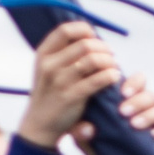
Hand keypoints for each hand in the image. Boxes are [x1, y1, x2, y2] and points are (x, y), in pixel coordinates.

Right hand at [16, 23, 121, 149]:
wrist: (39, 124)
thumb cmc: (50, 93)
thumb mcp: (48, 68)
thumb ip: (64, 53)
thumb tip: (92, 37)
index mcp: (43, 54)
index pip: (66, 30)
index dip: (85, 30)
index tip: (95, 39)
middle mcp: (49, 64)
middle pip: (85, 44)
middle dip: (104, 48)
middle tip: (111, 56)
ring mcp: (59, 81)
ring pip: (93, 60)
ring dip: (109, 62)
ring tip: (114, 68)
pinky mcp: (71, 96)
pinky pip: (97, 80)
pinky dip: (110, 76)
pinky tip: (114, 79)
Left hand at [73, 72, 153, 154]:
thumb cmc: (96, 143)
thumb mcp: (82, 136)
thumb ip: (79, 130)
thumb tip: (86, 129)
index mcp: (126, 99)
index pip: (136, 82)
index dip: (133, 83)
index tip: (122, 92)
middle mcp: (143, 108)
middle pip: (149, 94)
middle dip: (138, 101)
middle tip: (123, 112)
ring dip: (149, 114)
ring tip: (134, 125)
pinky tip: (153, 135)